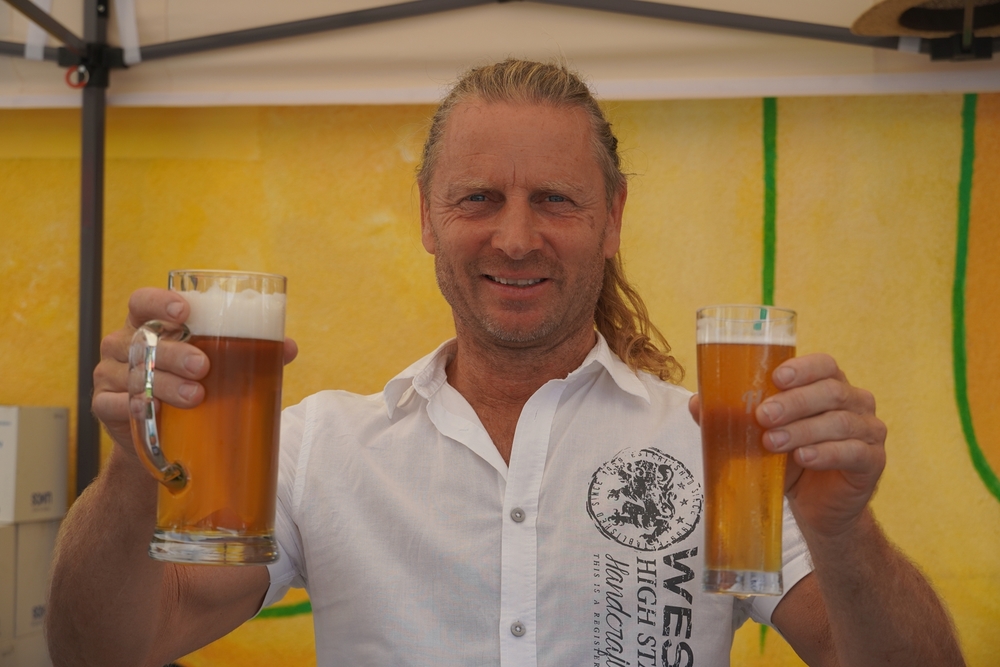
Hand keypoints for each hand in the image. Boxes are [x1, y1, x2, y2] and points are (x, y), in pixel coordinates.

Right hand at [93, 288, 298, 452]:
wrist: (165, 437)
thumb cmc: (192, 386)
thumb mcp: (217, 366)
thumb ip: (251, 352)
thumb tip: (288, 347)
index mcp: (148, 325)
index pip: (142, 302)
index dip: (160, 302)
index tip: (186, 311)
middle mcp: (123, 344)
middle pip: (141, 341)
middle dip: (174, 353)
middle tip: (204, 366)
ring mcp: (109, 374)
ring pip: (133, 374)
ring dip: (165, 384)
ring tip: (196, 396)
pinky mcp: (103, 405)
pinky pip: (115, 404)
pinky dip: (135, 407)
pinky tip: (154, 411)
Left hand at [689, 353, 885, 538]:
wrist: (818, 507)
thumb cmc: (790, 462)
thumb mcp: (759, 437)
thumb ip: (733, 418)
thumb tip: (695, 403)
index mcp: (829, 386)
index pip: (824, 365)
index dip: (802, 368)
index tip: (775, 378)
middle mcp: (855, 402)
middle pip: (830, 391)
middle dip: (794, 402)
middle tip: (762, 416)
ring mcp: (869, 430)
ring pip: (839, 421)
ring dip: (803, 430)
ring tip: (773, 442)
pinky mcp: (873, 461)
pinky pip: (854, 451)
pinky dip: (826, 453)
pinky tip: (804, 458)